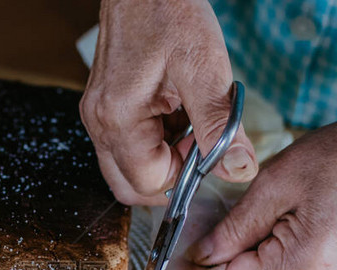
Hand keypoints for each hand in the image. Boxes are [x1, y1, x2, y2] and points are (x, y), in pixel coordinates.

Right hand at [81, 0, 257, 205]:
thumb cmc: (168, 12)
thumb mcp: (204, 69)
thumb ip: (220, 126)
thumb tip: (238, 170)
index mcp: (118, 118)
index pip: (150, 182)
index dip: (185, 173)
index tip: (205, 144)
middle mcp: (99, 123)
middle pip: (130, 185)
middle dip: (169, 176)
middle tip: (196, 144)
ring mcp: (98, 117)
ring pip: (129, 168)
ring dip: (163, 159)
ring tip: (187, 119)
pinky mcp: (104, 108)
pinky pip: (127, 146)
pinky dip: (155, 142)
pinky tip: (174, 111)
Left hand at [188, 99, 336, 269]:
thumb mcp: (273, 185)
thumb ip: (233, 228)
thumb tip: (202, 256)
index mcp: (303, 265)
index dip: (210, 263)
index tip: (200, 237)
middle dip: (233, 253)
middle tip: (240, 212)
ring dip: (255, 250)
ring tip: (272, 210)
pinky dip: (275, 250)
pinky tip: (287, 219)